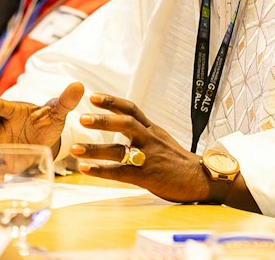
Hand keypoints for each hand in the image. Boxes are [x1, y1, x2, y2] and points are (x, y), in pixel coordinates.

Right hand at [0, 80, 83, 153]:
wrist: (44, 140)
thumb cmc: (45, 122)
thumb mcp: (56, 113)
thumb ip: (65, 101)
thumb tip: (79, 85)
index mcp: (13, 111)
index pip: (2, 106)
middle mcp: (3, 126)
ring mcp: (1, 144)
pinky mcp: (4, 160)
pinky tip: (1, 176)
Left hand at [69, 92, 208, 201]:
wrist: (199, 179)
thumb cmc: (178, 162)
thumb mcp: (163, 140)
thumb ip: (144, 133)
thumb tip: (125, 126)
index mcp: (152, 129)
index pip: (132, 109)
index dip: (112, 101)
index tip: (93, 96)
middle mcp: (150, 139)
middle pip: (126, 123)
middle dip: (103, 120)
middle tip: (82, 117)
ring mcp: (149, 157)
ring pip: (120, 149)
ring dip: (95, 149)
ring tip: (74, 149)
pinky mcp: (148, 176)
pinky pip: (121, 173)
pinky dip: (101, 171)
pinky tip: (86, 170)